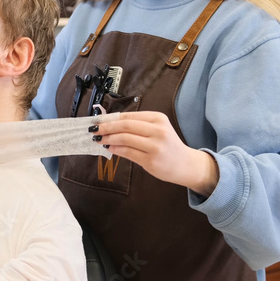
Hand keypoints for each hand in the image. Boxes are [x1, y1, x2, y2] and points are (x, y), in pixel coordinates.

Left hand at [93, 111, 218, 196]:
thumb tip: (109, 123)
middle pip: (125, 126)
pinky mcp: (150, 160)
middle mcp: (158, 130)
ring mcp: (155, 146)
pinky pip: (127, 152)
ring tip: (99, 139)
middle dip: (106, 127)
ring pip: (124, 139)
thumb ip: (136, 126)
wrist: (185, 164)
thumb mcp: (157, 130)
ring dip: (108, 138)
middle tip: (94, 129)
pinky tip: (109, 148)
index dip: (110, 118)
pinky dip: (115, 149)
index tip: (98, 120)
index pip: (129, 116)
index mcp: (158, 119)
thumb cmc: (168, 146)